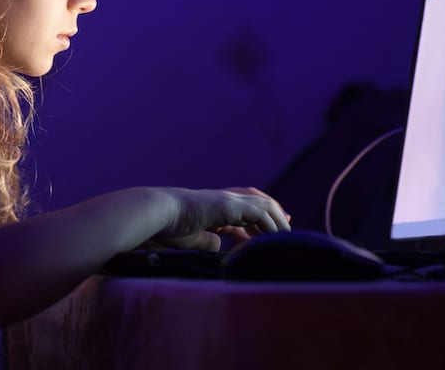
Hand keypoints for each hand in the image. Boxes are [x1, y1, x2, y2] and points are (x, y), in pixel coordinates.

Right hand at [153, 187, 289, 250]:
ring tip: (286, 236)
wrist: (157, 213)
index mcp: (212, 208)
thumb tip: (219, 245)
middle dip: (274, 213)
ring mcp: (226, 200)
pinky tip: (275, 237)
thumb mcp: (190, 238)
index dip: (257, 222)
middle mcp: (221, 200)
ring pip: (262, 204)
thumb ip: (206, 240)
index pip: (242, 211)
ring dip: (276, 220)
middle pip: (256, 201)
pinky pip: (259, 212)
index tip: (269, 232)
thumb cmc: (166, 227)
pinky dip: (270, 224)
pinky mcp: (229, 204)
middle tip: (287, 225)